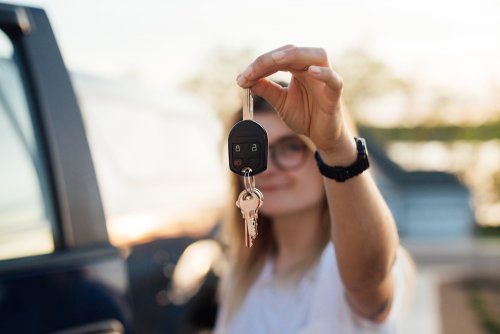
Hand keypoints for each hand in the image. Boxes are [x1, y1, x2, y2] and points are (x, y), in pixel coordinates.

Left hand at [237, 45, 355, 162]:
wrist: (322, 136)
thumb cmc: (306, 115)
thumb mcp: (281, 102)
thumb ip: (266, 90)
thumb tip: (246, 80)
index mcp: (298, 68)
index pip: (278, 57)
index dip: (259, 65)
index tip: (242, 78)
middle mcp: (312, 68)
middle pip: (293, 51)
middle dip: (269, 59)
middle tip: (251, 71)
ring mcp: (325, 79)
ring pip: (316, 55)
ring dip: (295, 55)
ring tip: (275, 61)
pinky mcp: (334, 93)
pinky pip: (333, 79)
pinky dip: (324, 74)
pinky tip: (311, 72)